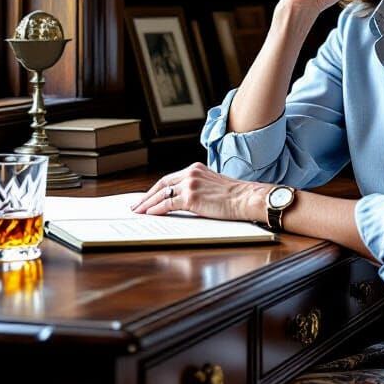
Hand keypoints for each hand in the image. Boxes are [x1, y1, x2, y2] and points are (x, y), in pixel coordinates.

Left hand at [131, 162, 266, 222]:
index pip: (169, 178)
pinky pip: (168, 204)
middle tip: (136, 205)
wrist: (246, 198)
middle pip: (162, 184)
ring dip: (148, 204)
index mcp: (196, 169)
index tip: (147, 197)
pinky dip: (157, 209)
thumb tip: (182, 201)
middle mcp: (191, 173)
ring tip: (139, 212)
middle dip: (147, 196)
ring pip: (162, 194)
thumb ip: (197, 187)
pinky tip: (150, 214)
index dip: (156, 189)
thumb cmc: (234, 196)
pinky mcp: (191, 197)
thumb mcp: (212, 185)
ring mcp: (191, 184)